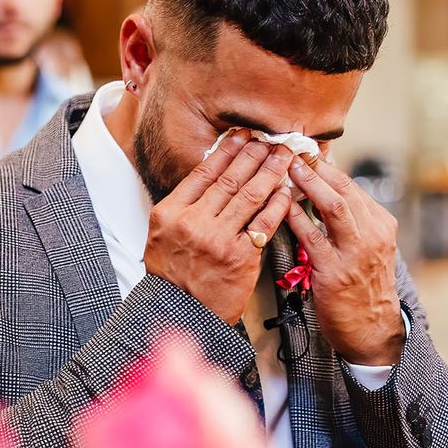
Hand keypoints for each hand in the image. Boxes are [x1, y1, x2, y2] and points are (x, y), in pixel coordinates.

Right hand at [144, 129, 293, 324]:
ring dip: (270, 171)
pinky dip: (277, 204)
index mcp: (170, 212)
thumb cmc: (171, 273)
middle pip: (229, 179)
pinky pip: (264, 223)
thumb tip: (213, 171)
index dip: (226, 150)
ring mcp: (218, 240)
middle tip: (269, 138)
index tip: (242, 135)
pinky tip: (286, 189)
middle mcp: (193, 223)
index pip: (203, 172)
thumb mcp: (161, 232)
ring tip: (283, 156)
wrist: (179, 311)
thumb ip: (184, 203)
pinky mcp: (240, 257)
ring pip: (249, 196)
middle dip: (253, 154)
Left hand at [285, 157, 404, 364]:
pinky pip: (313, 237)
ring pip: (334, 206)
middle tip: (292, 148)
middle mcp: (372, 234)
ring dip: (309, 183)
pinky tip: (281, 204)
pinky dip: (296, 217)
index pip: (350, 184)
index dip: (325, 164)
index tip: (305, 148)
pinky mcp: (335, 273)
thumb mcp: (367, 245)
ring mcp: (356, 253)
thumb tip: (322, 182)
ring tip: (287, 166)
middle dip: (316, 166)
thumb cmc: (363, 284)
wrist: (373, 330)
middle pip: (344, 188)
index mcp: (380, 223)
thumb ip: (349, 217)